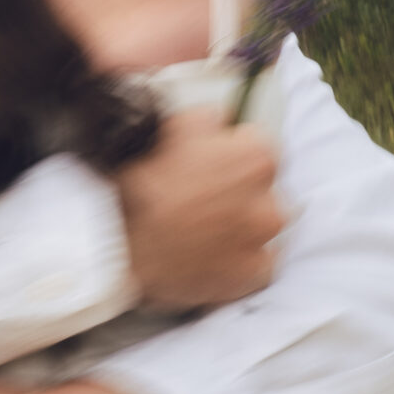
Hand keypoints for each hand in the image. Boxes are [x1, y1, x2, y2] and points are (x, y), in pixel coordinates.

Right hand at [118, 108, 282, 310]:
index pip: (257, 146)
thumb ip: (210, 117)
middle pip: (265, 188)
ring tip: (204, 230)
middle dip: (241, 191)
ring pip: (263, 226)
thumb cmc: (144, 188)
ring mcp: (264, 243)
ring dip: (243, 225)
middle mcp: (271, 200)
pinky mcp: (254, 276)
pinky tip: (212, 256)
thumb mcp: (172, 129)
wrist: (122, 248)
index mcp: (256, 158)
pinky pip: (259, 263)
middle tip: (202, 200)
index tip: (209, 165)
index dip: (231, 154)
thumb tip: (224, 118)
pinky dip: (241, 260)